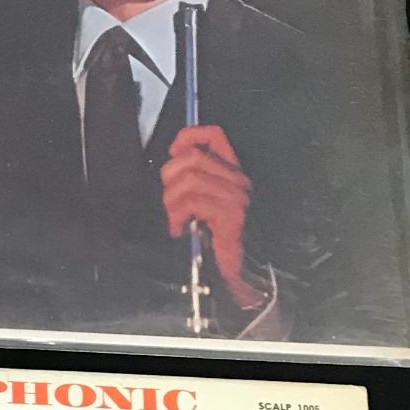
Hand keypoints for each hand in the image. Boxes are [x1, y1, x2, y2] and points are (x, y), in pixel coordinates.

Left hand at [158, 125, 267, 311]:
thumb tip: (171, 163)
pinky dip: (177, 216)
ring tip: (176, 219)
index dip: (188, 137)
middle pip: (191, 158)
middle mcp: (237, 180)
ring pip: (188, 179)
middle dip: (169, 180)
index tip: (173, 153)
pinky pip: (192, 201)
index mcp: (231, 173)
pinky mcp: (230, 214)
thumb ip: (191, 183)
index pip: (214, 135)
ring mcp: (236, 196)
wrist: (240, 273)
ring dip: (172, 202)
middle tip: (171, 205)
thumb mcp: (200, 205)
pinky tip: (179, 229)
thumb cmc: (214, 241)